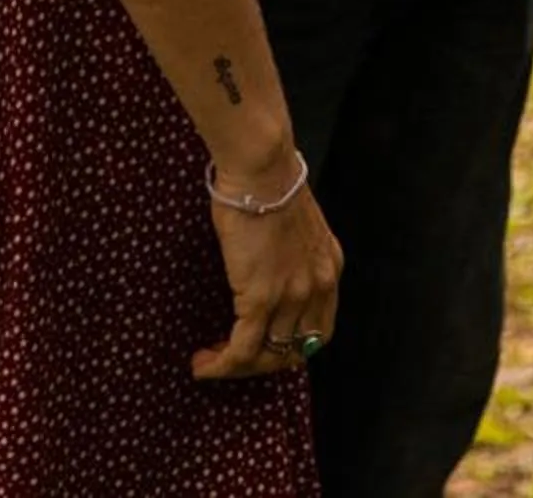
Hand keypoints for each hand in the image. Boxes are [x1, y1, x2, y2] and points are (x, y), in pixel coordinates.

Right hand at [193, 181, 342, 381]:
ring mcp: (291, 295)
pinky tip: (203, 364)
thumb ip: (292, 251)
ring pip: (267, 356)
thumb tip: (267, 266)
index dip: (292, 347)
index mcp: (329, 266)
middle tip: (234, 358)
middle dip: (263, 363)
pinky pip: (242, 349)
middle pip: (295, 350)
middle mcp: (317, 286)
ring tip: (211, 362)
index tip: (265, 347)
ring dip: (238, 367)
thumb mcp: (296, 221)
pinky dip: (222, 365)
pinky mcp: (260, 297)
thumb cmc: (268, 179)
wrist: (261, 165)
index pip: (319, 330)